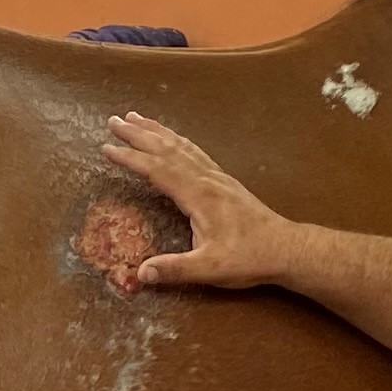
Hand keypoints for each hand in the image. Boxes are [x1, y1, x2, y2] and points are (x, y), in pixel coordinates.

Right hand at [98, 115, 308, 294]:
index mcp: (198, 195)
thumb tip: (140, 273)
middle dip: (138, 134)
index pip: (157, 170)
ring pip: (182, 146)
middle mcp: (206, 179)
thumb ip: (175, 269)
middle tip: (113, 120)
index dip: (130, 158)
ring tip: (137, 118)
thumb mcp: (210, 269)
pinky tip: (173, 139)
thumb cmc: (249, 258)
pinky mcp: (224, 181)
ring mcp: (217, 177)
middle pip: (167, 149)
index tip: (106, 148)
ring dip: (157, 131)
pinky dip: (177, 140)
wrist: (285, 248)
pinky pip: (195, 152)